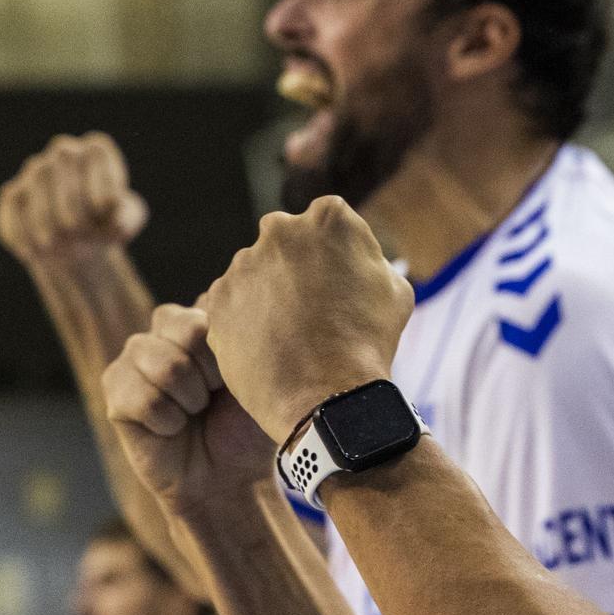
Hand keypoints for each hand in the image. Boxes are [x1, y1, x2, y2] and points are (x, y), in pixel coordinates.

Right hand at [0, 133, 148, 266]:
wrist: (79, 246)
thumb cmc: (107, 225)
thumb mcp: (128, 222)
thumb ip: (129, 216)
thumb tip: (117, 221)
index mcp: (97, 151)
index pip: (95, 153)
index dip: (99, 181)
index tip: (104, 211)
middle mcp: (64, 152)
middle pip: (62, 162)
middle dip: (70, 201)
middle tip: (78, 229)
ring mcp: (36, 170)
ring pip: (35, 183)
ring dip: (45, 218)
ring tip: (57, 243)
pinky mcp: (13, 194)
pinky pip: (13, 206)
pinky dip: (24, 229)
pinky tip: (35, 249)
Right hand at [103, 304, 274, 512]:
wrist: (225, 477)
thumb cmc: (248, 425)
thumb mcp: (261, 378)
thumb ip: (247, 336)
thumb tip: (219, 308)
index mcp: (205, 313)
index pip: (212, 307)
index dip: (230, 352)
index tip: (237, 380)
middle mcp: (167, 326)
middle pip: (186, 329)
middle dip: (210, 375)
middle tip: (213, 399)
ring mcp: (136, 356)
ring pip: (164, 364)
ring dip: (190, 401)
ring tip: (194, 413)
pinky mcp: (114, 390)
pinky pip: (142, 398)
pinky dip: (167, 422)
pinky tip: (172, 428)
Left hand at [203, 197, 413, 441]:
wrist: (327, 396)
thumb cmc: (368, 341)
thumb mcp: (394, 288)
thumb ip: (368, 256)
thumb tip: (354, 253)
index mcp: (328, 218)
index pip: (328, 222)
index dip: (336, 254)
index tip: (339, 282)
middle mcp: (279, 230)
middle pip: (287, 241)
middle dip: (297, 266)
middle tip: (313, 308)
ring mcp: (244, 264)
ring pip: (256, 271)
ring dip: (269, 292)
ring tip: (290, 333)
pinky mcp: (219, 299)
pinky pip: (233, 303)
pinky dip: (246, 319)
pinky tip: (269, 344)